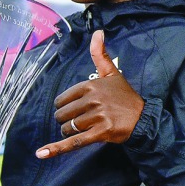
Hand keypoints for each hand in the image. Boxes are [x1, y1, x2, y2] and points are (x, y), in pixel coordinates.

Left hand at [36, 30, 144, 158]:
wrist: (143, 118)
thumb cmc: (125, 96)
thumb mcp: (112, 73)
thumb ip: (100, 53)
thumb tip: (97, 31)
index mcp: (91, 85)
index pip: (62, 99)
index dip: (66, 107)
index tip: (78, 108)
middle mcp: (93, 99)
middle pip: (62, 115)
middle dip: (67, 120)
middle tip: (83, 120)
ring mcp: (96, 116)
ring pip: (68, 128)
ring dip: (71, 131)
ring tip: (86, 129)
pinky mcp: (100, 133)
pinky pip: (73, 142)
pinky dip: (56, 149)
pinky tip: (41, 154)